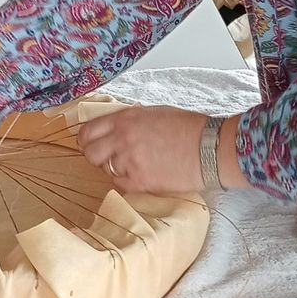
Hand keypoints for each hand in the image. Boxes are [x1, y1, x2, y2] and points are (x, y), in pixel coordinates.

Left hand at [78, 106, 205, 194]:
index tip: (89, 144)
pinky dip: (128, 182)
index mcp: (125, 118)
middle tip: (107, 158)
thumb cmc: (189, 128)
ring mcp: (129, 161)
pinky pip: (120, 184)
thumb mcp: (156, 113)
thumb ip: (131, 120)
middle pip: (90, 152)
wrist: (210, 148)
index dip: (86, 139)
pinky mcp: (139, 181)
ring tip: (137, 165)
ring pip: (106, 169)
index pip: (88, 130)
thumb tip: (117, 126)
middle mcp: (122, 138)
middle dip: (95, 156)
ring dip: (117, 169)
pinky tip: (143, 175)